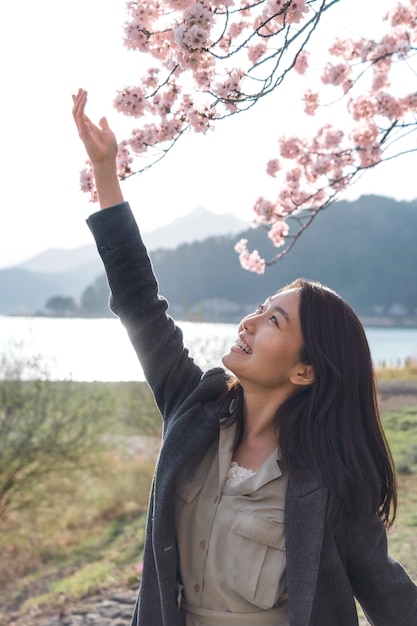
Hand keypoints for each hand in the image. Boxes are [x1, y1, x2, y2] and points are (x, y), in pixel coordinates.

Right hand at [72, 88, 123, 208]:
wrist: (107, 160)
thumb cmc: (109, 150)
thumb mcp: (108, 133)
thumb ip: (104, 125)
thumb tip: (103, 117)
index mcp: (89, 128)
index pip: (82, 113)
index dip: (80, 103)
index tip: (79, 93)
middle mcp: (83, 128)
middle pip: (77, 111)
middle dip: (78, 99)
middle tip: (80, 88)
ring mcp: (82, 130)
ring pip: (76, 112)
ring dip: (80, 100)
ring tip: (83, 91)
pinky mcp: (83, 131)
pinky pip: (79, 115)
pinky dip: (82, 106)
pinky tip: (85, 98)